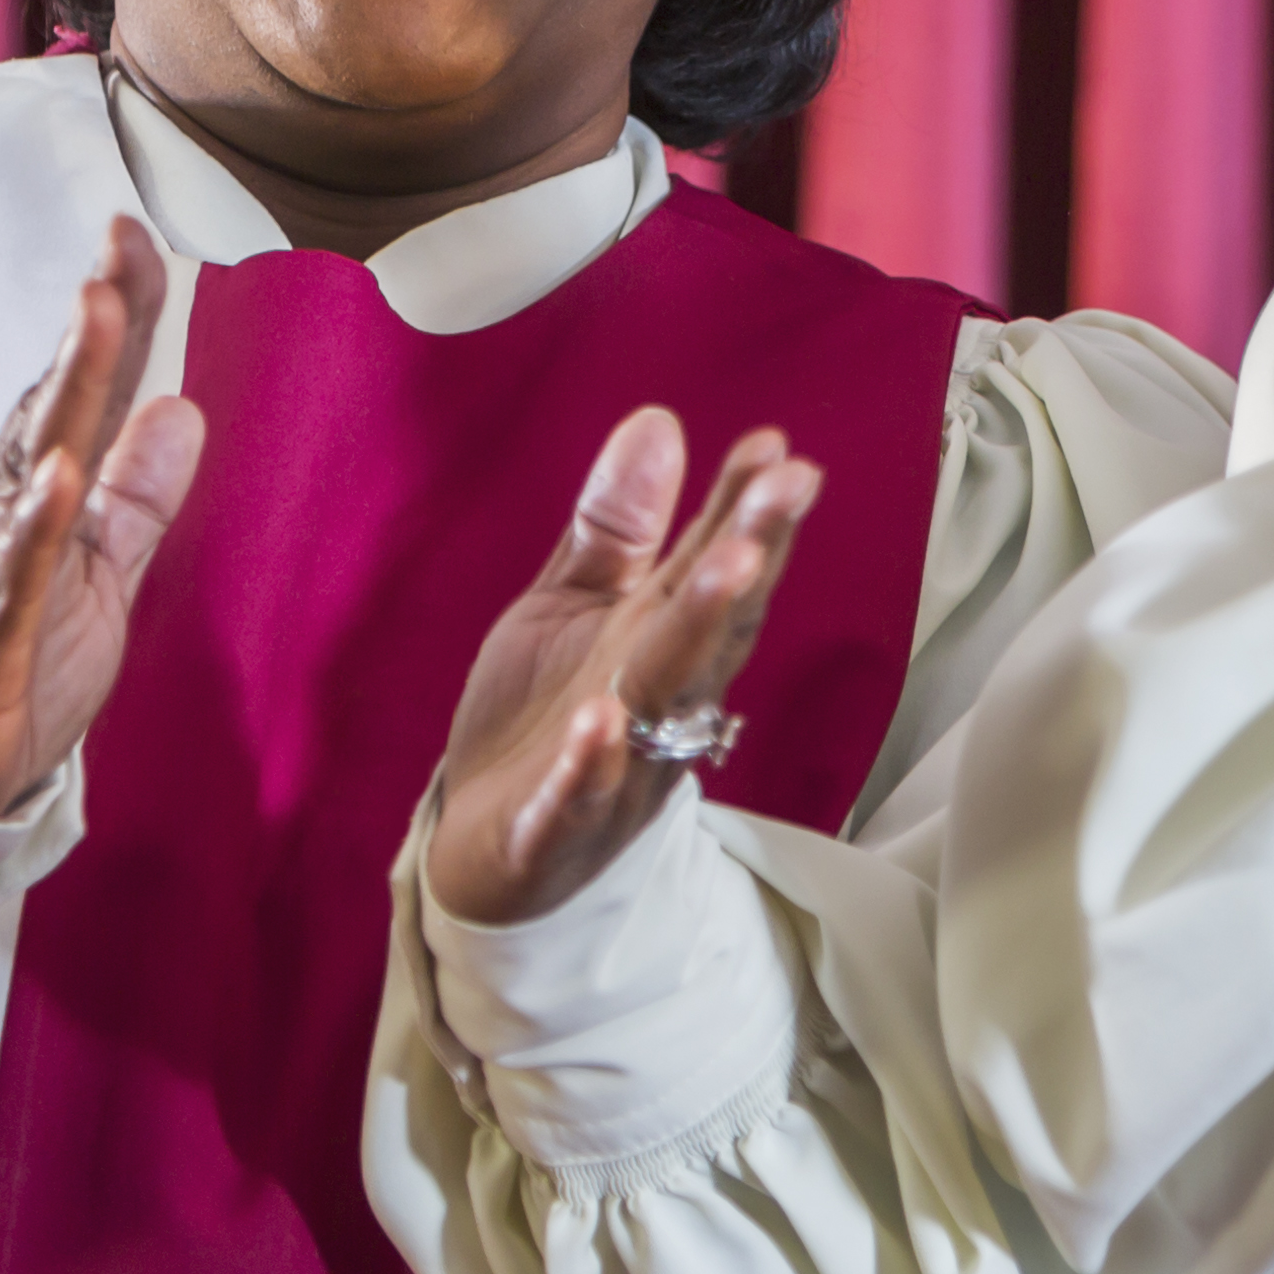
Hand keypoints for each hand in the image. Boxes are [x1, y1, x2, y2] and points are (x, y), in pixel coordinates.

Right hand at [0, 219, 207, 812]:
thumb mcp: (98, 573)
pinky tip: (55, 484)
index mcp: (29, 489)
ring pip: (24, 479)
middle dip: (88, 337)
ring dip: (60, 399)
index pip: (79, 395)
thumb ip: (138, 496)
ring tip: (94, 321)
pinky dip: (28, 537)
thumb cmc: (18, 662)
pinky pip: (2, 586)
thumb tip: (186, 405)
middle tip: (115, 259)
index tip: (133, 236)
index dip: (114, 319)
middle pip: (48, 414)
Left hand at [421, 409, 825, 928]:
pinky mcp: (551, 829)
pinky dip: (589, 764)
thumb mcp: (569, 607)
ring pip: (663, 701)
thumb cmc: (540, 721)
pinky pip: (574, 797)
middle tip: (790, 486)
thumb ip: (616, 526)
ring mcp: (613, 769)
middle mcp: (654, 704)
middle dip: (748, 555)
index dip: (746, 509)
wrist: (482, 855)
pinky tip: (599, 719)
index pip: (710, 568)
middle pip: (708, 627)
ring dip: (698, 635)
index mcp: (656, 642)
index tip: (780, 447)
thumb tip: (659, 418)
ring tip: (728, 565)